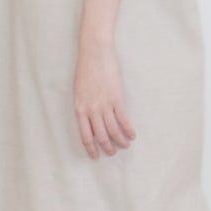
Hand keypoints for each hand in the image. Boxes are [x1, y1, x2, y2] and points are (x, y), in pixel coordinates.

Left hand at [73, 41, 136, 159]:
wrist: (94, 54)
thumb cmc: (85, 70)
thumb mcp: (79, 92)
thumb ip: (84, 107)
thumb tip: (91, 121)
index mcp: (80, 109)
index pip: (85, 136)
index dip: (91, 148)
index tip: (95, 156)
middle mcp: (91, 110)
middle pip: (101, 136)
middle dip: (107, 147)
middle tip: (112, 152)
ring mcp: (105, 105)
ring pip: (113, 131)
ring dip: (120, 141)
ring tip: (125, 145)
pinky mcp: (116, 98)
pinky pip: (123, 119)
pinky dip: (128, 129)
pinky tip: (132, 135)